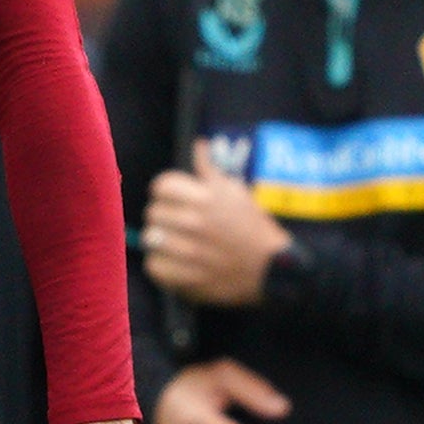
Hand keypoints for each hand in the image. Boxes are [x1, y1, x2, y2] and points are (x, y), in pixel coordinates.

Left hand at [141, 168, 287, 306]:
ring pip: (150, 239)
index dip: (165, 193)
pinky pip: (153, 266)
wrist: (272, 269)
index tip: (173, 201)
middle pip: (153, 212)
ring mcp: (190, 252)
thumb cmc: (253, 227)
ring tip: (174, 244)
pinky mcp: (187, 278)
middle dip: (163, 217)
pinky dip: (160, 265)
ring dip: (160, 241)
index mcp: (206, 198)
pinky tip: (174, 262)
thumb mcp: (236, 192)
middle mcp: (195, 222)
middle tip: (176, 224)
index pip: (161, 186)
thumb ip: (211, 169)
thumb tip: (199, 145)